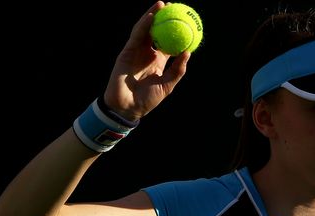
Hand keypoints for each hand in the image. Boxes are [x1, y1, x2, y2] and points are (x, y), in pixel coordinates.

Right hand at [103, 1, 189, 121]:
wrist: (129, 107)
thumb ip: (177, 70)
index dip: (174, 31)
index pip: (167, 42)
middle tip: (173, 6)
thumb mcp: (167, 85)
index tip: (184, 21)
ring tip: (161, 4)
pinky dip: (143, 25)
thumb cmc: (148, 99)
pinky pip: (136, 36)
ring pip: (145, 29)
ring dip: (152, 15)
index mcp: (158, 61)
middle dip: (163, 17)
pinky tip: (151, 16)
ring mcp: (136, 51)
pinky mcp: (126, 51)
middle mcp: (147, 53)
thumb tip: (188, 53)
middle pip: (155, 31)